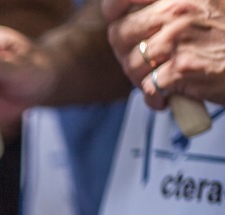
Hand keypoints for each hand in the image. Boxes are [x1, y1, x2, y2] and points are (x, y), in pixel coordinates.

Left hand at [105, 0, 224, 108]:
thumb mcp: (209, 3)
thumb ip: (175, 5)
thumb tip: (132, 12)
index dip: (114, 12)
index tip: (117, 21)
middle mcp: (177, 10)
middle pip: (119, 34)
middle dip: (125, 53)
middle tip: (141, 61)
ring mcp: (178, 40)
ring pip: (131, 64)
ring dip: (140, 78)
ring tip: (157, 79)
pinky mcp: (182, 69)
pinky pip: (148, 87)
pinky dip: (154, 97)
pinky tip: (167, 97)